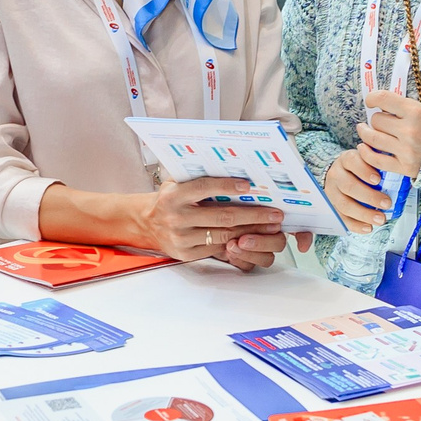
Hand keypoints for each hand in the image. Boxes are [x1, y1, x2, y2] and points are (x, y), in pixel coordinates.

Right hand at [137, 176, 288, 271]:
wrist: (146, 224)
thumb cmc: (168, 199)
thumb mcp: (176, 182)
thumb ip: (197, 177)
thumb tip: (230, 167)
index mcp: (174, 195)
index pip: (205, 188)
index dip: (227, 186)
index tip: (248, 185)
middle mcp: (177, 217)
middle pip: (222, 216)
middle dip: (253, 215)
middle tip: (274, 213)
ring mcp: (182, 238)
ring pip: (224, 234)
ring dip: (251, 231)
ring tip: (270, 226)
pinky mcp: (187, 253)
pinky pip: (216, 248)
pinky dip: (236, 242)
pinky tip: (252, 237)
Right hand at [323, 147, 394, 234]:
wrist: (340, 174)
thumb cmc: (359, 167)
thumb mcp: (367, 160)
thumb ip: (378, 164)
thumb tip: (400, 175)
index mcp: (346, 160)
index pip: (352, 162)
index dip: (364, 171)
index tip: (378, 180)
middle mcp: (336, 175)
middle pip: (349, 186)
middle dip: (369, 196)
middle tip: (386, 203)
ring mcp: (332, 191)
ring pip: (344, 204)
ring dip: (364, 214)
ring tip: (380, 219)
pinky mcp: (332, 206)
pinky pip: (342, 218)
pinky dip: (356, 225)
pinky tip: (368, 227)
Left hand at [359, 91, 420, 181]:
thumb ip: (405, 108)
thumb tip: (380, 104)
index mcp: (417, 112)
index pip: (383, 99)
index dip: (372, 98)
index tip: (370, 101)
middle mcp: (410, 130)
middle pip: (377, 120)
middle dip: (376, 120)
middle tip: (379, 122)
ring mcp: (406, 150)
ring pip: (373, 138)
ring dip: (366, 133)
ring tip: (364, 130)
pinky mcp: (404, 167)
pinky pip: (376, 159)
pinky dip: (366, 152)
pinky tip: (364, 147)